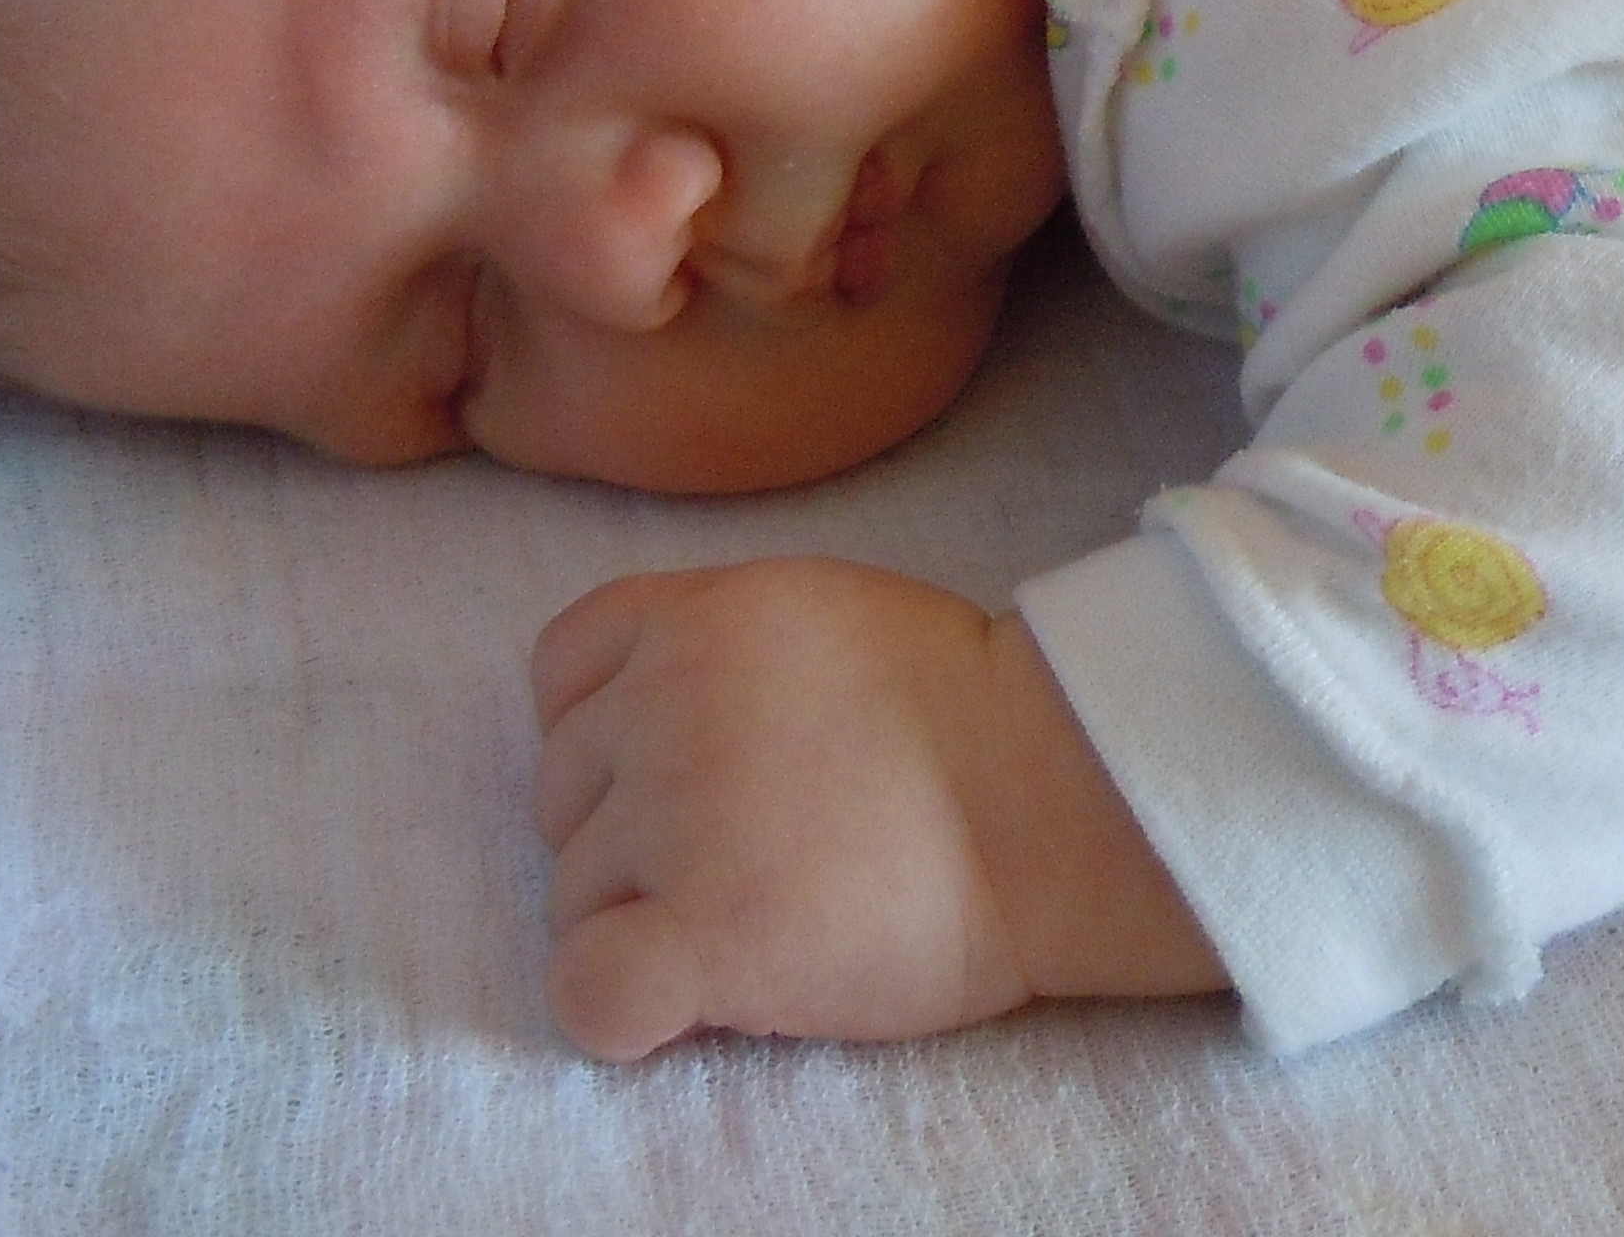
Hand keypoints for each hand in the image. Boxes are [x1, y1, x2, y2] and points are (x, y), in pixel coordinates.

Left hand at [530, 555, 1225, 1054]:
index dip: (601, 729)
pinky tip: (684, 1003)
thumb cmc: (975, 717)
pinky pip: (586, 991)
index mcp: (700, 617)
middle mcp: (667, 705)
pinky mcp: (706, 933)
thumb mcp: (829, 616)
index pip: (562, 668)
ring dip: (644, 921)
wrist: (1061, 796)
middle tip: (747, 855)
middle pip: (563, 793)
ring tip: (762, 920)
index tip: (669, 768)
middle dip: (631, 833)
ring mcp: (678, 819)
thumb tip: (661, 726)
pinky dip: (617, 1007)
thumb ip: (726, 654)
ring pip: (573, 899)